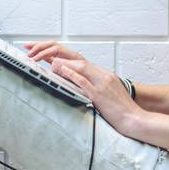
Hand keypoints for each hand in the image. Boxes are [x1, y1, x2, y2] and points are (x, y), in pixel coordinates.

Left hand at [25, 41, 145, 135]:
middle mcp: (101, 74)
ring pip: (79, 65)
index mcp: (102, 74)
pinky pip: (83, 81)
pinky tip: (58, 69)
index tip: (41, 52)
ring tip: (41, 58)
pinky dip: (70, 73)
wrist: (135, 119)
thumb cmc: (120, 110)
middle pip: (75, 57)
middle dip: (52, 51)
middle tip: (33, 49)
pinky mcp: (100, 95)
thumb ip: (89, 87)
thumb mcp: (104, 94)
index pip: (77, 58)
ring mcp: (101, 83)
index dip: (58, 53)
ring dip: (59, 61)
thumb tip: (72, 84)